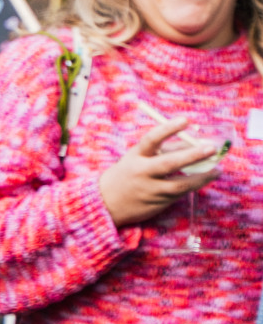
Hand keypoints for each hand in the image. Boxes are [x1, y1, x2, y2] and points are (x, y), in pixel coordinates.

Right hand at [98, 117, 221, 226]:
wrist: (107, 203)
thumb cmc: (128, 174)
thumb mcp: (139, 158)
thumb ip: (164, 149)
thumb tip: (194, 141)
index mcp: (135, 157)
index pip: (152, 139)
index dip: (168, 129)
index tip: (185, 120)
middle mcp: (142, 173)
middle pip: (169, 163)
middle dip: (192, 155)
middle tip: (211, 148)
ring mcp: (150, 190)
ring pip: (180, 184)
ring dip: (202, 177)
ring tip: (217, 170)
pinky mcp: (158, 203)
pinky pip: (180, 193)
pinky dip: (194, 185)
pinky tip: (205, 178)